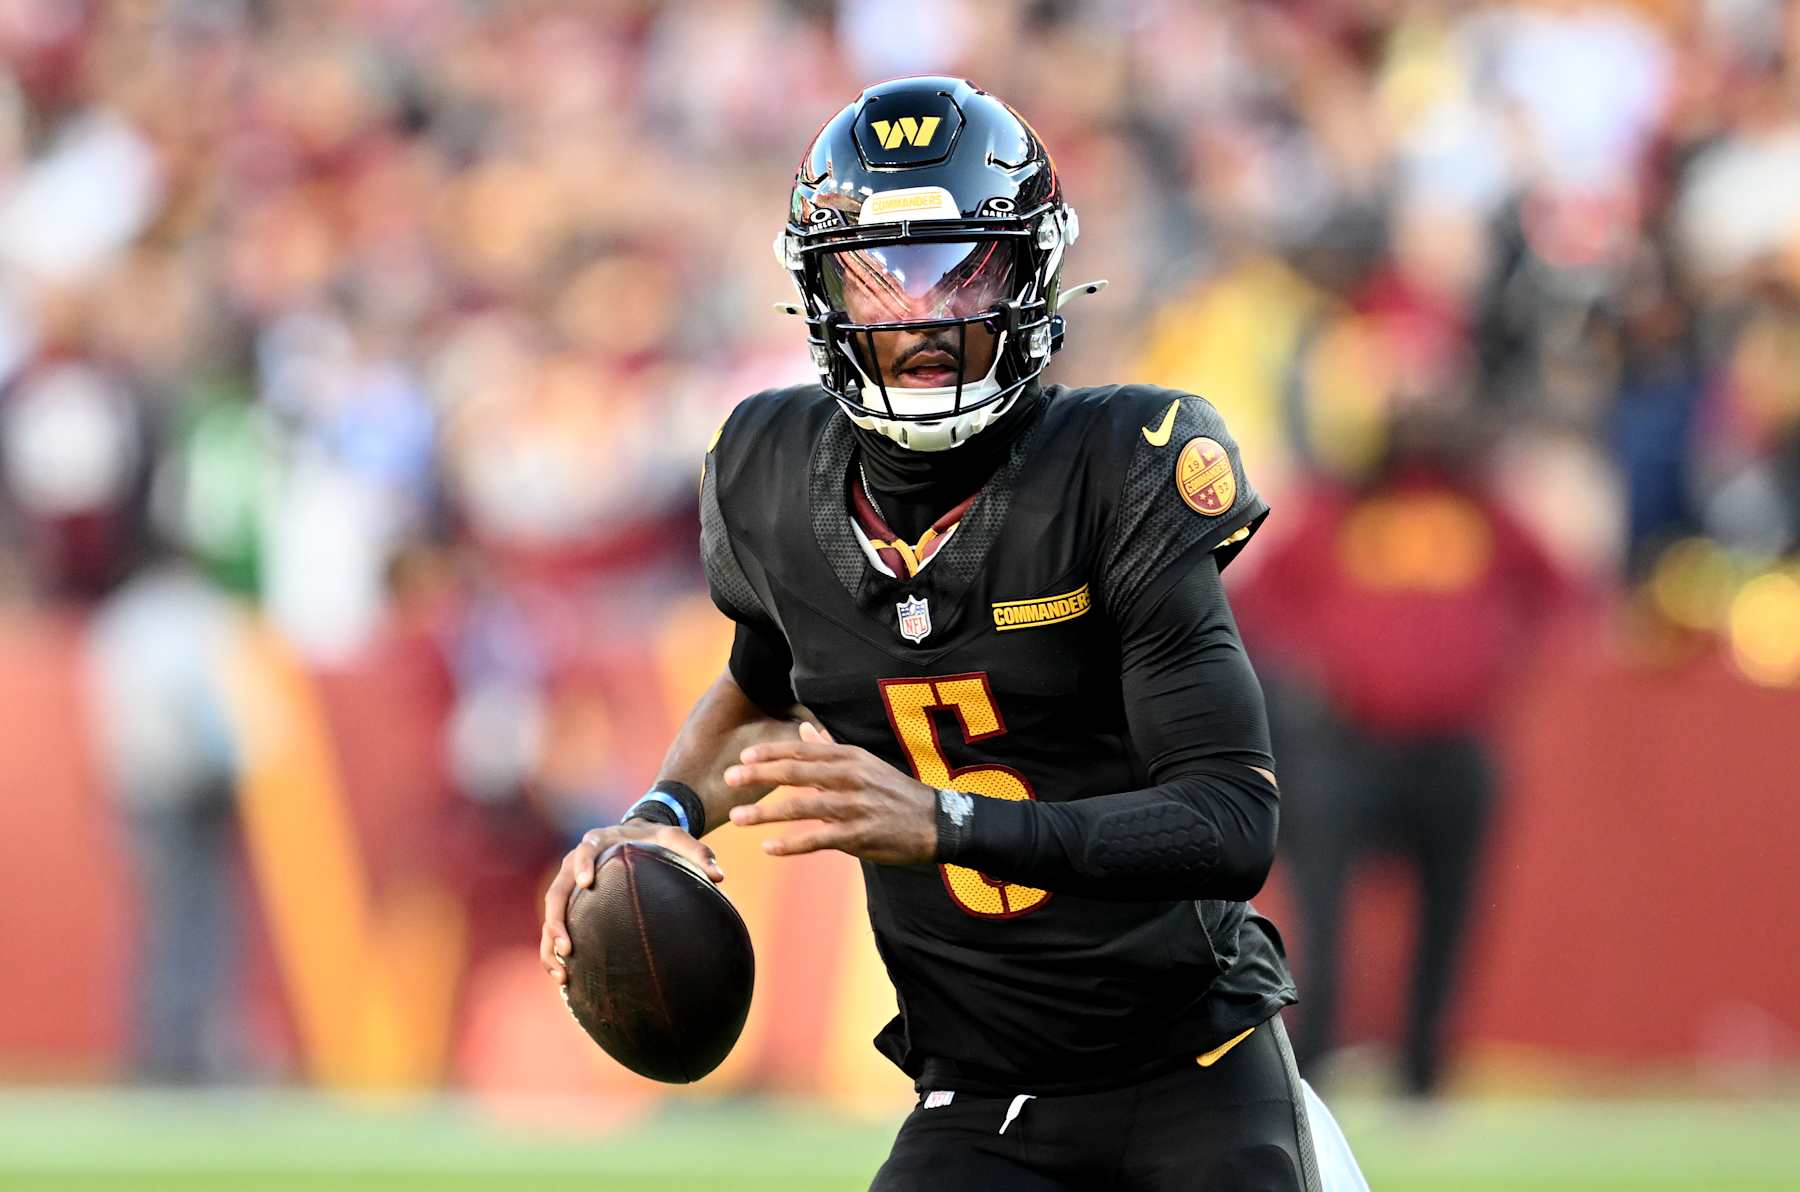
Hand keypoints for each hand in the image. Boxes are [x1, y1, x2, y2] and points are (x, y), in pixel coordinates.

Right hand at [540, 821, 723, 984]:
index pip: (585, 849)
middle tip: (566, 946)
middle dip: (557, 919)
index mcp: (601, 842)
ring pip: (551, 912)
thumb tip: (720, 876)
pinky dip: (553, 950)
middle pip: (557, 889)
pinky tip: (564, 977)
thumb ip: (698, 854)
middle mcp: (576, 862)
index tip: (587, 883)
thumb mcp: (678, 840)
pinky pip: (554, 927)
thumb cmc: (657, 841)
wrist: (637, 838)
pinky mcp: (570, 903)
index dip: (582, 864)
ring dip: (550, 942)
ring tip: (561, 972)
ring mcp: (569, 883)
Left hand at [723, 722, 936, 864]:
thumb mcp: (865, 764)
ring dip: (766, 812)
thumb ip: (830, 749)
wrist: (936, 823)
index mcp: (850, 758)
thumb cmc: (895, 792)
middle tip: (729, 777)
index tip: (743, 757)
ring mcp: (854, 807)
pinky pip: (818, 839)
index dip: (771, 754)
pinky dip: (792, 844)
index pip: (803, 752)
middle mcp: (850, 778)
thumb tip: (802, 729)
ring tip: (737, 818)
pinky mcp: (859, 836)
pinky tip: (769, 847)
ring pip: (802, 807)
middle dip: (760, 775)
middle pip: (797, 773)